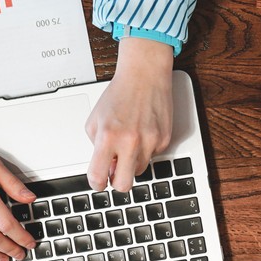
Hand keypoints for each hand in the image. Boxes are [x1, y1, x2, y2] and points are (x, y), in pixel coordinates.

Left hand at [86, 37, 174, 191]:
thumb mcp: (96, 119)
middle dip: (118, 183)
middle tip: (116, 174)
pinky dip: (146, 149)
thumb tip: (106, 167)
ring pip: (140, 170)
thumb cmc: (119, 95)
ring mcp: (149, 141)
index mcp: (107, 136)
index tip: (99, 183)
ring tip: (130, 142)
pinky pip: (153, 156)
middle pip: (124, 184)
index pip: (99, 175)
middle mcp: (129, 141)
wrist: (144, 75)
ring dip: (132, 162)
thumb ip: (97, 146)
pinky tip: (143, 132)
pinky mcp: (164, 140)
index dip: (97, 184)